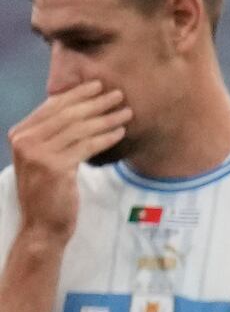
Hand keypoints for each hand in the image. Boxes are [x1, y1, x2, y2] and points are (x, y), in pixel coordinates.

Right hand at [9, 83, 130, 243]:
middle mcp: (25, 140)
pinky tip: (120, 132)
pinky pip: (86, 146)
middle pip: (67, 113)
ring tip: (126, 112)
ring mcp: (38, 153)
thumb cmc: (49, 193)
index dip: (76, 94)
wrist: (42, 225)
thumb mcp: (44, 158)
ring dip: (106, 118)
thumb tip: (78, 110)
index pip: (51, 107)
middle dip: (95, 102)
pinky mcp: (55, 166)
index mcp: (20, 134)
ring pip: (79, 128)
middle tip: (118, 94)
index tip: (97, 86)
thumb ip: (53, 136)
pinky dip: (105, 138)